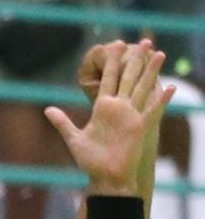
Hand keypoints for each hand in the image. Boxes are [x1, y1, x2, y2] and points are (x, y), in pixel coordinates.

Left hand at [46, 42, 174, 193]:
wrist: (106, 179)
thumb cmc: (91, 161)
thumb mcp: (74, 139)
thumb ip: (62, 122)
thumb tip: (47, 109)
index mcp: (103, 107)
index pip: (109, 79)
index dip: (112, 62)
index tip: (115, 44)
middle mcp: (119, 108)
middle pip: (128, 78)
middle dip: (135, 59)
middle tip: (143, 40)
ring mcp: (131, 116)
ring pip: (143, 88)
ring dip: (151, 71)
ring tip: (159, 53)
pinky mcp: (140, 128)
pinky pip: (153, 111)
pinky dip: (162, 100)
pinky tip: (171, 87)